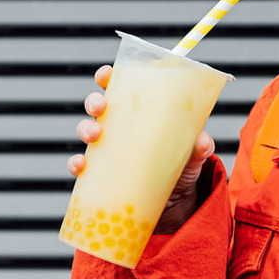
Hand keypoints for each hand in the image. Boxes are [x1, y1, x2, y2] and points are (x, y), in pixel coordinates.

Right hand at [67, 64, 215, 227]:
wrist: (177, 204)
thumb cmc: (183, 166)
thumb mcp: (195, 154)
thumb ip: (200, 147)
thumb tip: (202, 142)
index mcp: (141, 112)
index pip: (120, 87)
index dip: (108, 77)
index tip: (106, 75)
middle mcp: (121, 127)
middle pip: (99, 106)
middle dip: (94, 102)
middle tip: (101, 107)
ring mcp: (109, 149)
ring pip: (87, 131)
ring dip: (85, 128)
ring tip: (94, 134)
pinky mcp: (102, 174)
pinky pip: (82, 166)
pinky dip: (76, 164)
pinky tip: (81, 165)